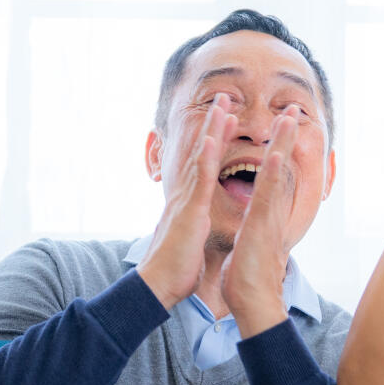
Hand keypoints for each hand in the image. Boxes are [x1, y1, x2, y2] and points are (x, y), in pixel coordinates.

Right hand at [139, 95, 236, 306]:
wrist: (157, 286)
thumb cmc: (174, 270)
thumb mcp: (189, 242)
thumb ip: (193, 228)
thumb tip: (195, 225)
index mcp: (189, 203)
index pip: (204, 165)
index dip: (215, 141)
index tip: (225, 120)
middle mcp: (186, 195)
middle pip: (202, 152)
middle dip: (214, 124)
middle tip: (224, 98)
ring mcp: (187, 201)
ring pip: (202, 158)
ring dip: (212, 129)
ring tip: (223, 104)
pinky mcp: (190, 212)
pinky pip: (200, 180)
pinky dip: (206, 157)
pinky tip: (213, 138)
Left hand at [222, 109, 299, 335]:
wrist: (253, 303)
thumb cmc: (249, 280)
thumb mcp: (252, 247)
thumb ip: (256, 232)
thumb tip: (258, 227)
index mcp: (265, 214)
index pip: (272, 176)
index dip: (277, 150)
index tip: (282, 128)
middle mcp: (272, 212)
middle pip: (281, 167)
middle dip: (287, 137)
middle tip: (294, 109)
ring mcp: (269, 217)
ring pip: (277, 173)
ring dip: (284, 144)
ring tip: (289, 117)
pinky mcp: (261, 226)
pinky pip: (266, 195)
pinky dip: (272, 172)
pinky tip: (274, 152)